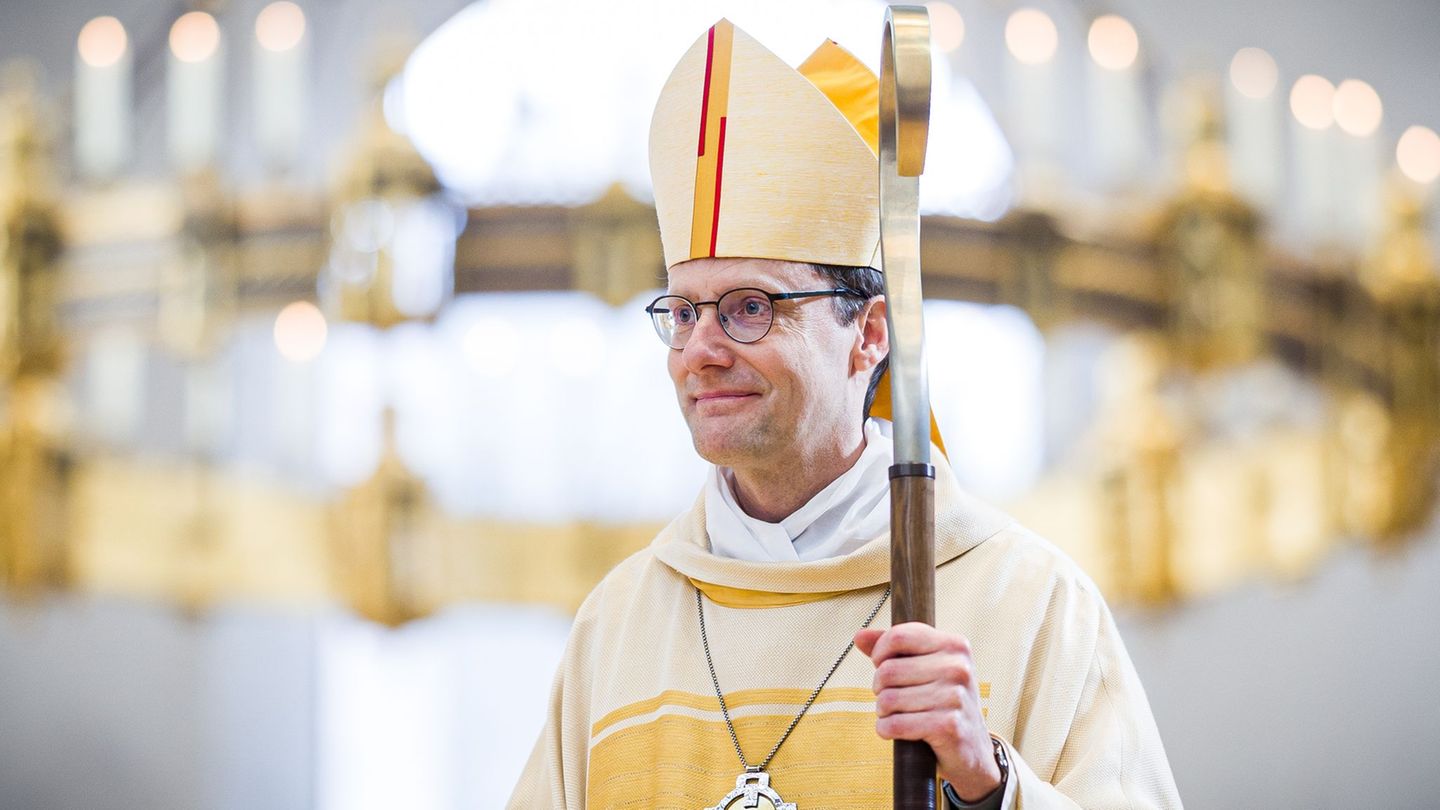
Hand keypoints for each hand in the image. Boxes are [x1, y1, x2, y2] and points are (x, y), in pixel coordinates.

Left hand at [855, 622, 1000, 802]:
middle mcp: (958, 668)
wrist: (972, 750)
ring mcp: (956, 697)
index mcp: (954, 646)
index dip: (880, 653)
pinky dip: (886, 729)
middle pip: (888, 670)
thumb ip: (893, 649)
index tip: (881, 665)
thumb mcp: (926, 668)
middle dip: (879, 688)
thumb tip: (860, 636)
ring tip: (895, 714)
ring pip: (888, 699)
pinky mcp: (949, 726)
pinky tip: (894, 730)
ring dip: (883, 711)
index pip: (899, 636)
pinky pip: (896, 724)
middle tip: (890, 697)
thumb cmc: (943, 703)